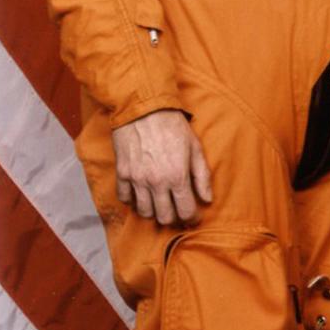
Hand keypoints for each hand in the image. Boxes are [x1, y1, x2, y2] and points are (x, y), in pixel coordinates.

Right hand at [112, 109, 212, 225]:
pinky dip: (133, 202)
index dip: (192, 218)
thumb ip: (202, 176)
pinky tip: (142, 195)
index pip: (185, 211)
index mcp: (177, 177)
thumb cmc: (173, 126)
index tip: (193, 217)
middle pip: (164, 217)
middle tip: (178, 212)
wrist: (143, 110)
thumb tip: (207, 199)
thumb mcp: (195, 148)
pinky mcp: (122, 174)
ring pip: (144, 212)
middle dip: (174, 218)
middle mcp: (156, 182)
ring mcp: (137, 180)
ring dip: (154, 212)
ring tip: (161, 204)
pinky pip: (125, 199)